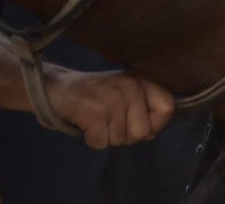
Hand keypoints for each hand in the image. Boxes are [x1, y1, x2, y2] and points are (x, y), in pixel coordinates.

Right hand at [46, 67, 173, 148]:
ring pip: (120, 140)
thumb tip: (151, 134)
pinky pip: (102, 143)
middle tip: (111, 123)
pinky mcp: (95, 112)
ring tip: (97, 120)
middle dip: (126, 136)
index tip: (143, 126)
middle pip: (143, 132)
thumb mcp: (124, 93)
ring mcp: (113, 99)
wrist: (57, 87)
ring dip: (107, 137)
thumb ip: (141, 110)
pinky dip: (93, 140)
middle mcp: (131, 88)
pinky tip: (87, 125)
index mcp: (141, 82)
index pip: (168, 107)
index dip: (157, 124)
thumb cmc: (95, 93)